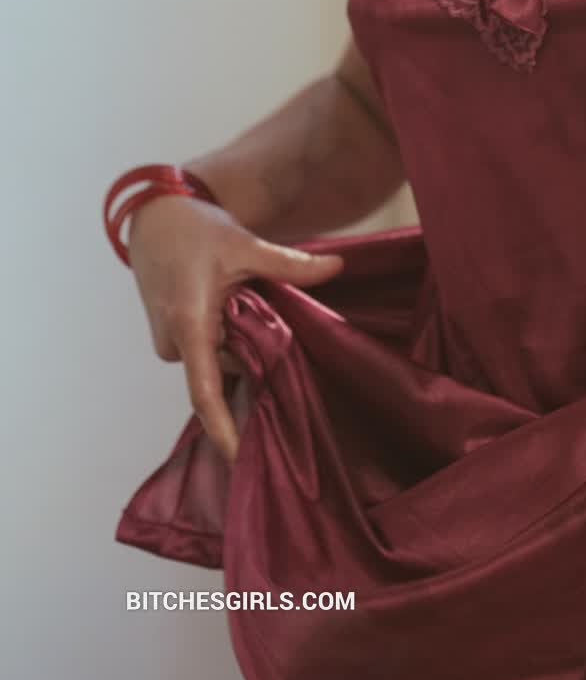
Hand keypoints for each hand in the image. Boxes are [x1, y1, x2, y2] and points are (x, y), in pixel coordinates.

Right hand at [127, 195, 343, 466]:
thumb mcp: (244, 244)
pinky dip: (230, 337)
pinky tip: (244, 309)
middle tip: (282, 321)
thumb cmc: (195, 229)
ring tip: (253, 298)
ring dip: (244, 341)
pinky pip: (209, 350)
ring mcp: (171, 341)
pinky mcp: (173, 337)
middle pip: (228, 369)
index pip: (205, 391)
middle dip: (257, 356)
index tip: (241, 462)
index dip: (225, 430)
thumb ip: (290, 263)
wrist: (153, 217)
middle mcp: (175, 342)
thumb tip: (338, 266)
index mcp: (189, 324)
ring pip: (220, 358)